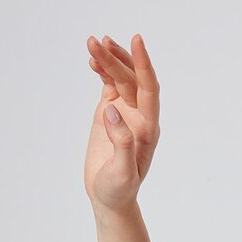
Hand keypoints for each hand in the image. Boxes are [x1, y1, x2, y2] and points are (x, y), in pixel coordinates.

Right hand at [84, 33, 160, 215]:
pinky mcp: (110, 115)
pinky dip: (103, 71)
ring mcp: (125, 114)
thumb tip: (112, 111)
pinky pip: (109, 86)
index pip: (150, 90)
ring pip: (121, 79)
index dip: (144, 65)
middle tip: (96, 43)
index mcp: (148, 129)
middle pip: (132, 80)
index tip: (137, 41)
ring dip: (108, 60)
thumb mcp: (123, 172)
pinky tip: (93, 60)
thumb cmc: (119, 190)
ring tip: (92, 44)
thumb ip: (122, 143)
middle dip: (117, 59)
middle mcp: (140, 118)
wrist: (109, 199)